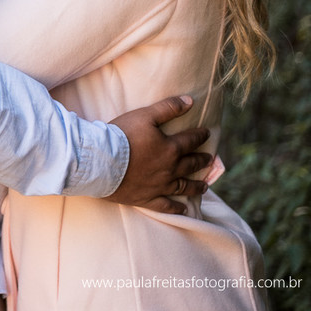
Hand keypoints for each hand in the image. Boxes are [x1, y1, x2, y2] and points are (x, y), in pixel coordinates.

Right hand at [105, 95, 212, 213]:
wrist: (101, 161)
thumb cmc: (121, 135)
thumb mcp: (144, 116)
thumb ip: (168, 108)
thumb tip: (190, 101)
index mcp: (170, 148)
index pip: (190, 140)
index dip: (200, 136)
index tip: (207, 133)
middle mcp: (169, 169)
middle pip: (190, 164)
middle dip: (201, 160)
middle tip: (210, 159)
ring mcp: (159, 186)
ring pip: (183, 186)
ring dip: (196, 186)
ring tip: (204, 186)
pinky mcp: (147, 198)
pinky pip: (166, 206)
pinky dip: (176, 208)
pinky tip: (183, 209)